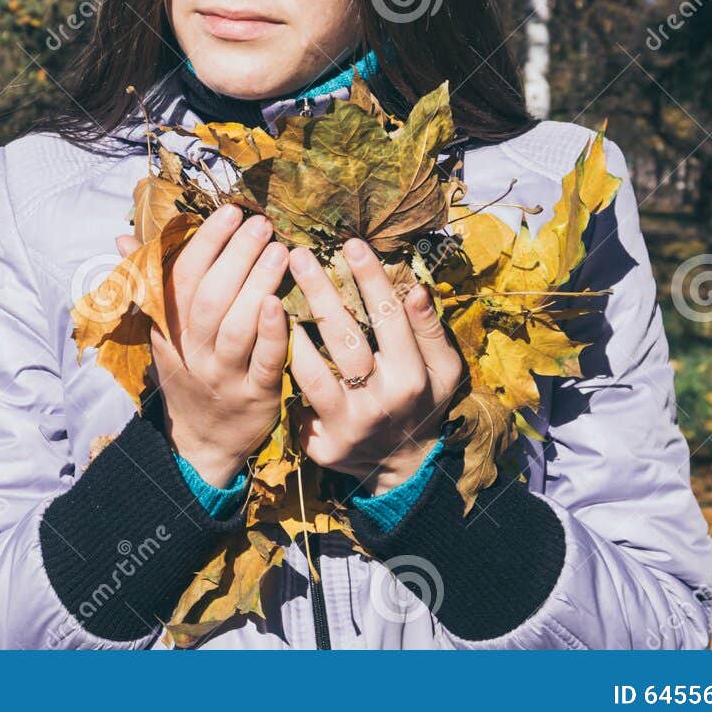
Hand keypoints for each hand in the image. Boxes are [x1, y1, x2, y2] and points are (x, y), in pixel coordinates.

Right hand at [116, 203, 288, 486]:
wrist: (202, 444)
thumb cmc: (188, 373)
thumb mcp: (162, 332)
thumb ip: (150, 283)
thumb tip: (124, 236)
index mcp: (171, 329)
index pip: (182, 278)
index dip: (206, 242)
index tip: (230, 211)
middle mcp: (194, 351)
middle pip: (210, 298)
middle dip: (236, 256)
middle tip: (261, 224)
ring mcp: (224, 375)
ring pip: (236, 326)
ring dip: (257, 285)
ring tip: (279, 251)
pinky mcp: (257, 395)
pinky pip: (264, 361)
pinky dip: (272, 332)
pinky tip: (282, 303)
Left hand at [287, 237, 464, 495]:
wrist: (402, 467)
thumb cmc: (422, 402)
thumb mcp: (443, 370)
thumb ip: (429, 330)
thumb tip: (415, 288)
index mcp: (412, 377)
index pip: (389, 318)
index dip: (370, 279)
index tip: (351, 244)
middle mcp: (380, 401)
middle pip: (344, 338)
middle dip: (320, 292)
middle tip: (298, 255)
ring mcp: (349, 424)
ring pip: (311, 371)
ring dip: (291, 330)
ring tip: (271, 291)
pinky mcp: (323, 442)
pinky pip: (297, 398)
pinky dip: (283, 366)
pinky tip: (268, 336)